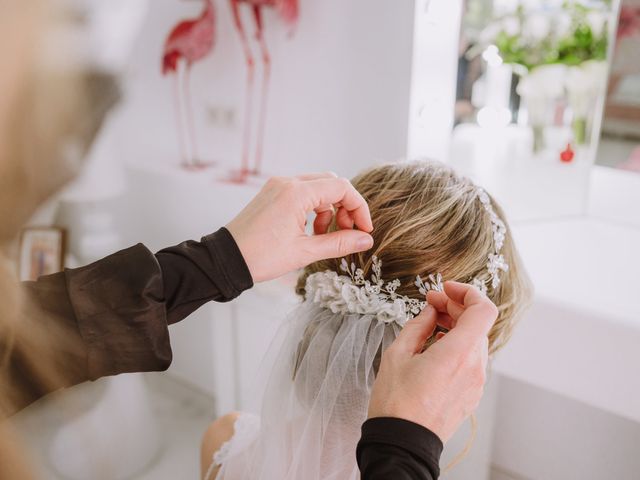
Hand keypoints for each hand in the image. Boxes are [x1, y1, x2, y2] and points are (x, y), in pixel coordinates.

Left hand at [226, 173, 373, 282]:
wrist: (226, 260)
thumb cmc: (261, 257)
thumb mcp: (305, 253)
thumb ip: (339, 243)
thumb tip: (366, 240)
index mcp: (296, 193)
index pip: (342, 188)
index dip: (358, 208)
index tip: (364, 229)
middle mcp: (287, 183)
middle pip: (331, 184)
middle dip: (344, 207)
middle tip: (347, 232)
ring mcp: (277, 186)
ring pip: (317, 188)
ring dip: (329, 209)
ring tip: (324, 235)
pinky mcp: (271, 194)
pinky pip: (301, 193)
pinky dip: (312, 208)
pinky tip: (309, 230)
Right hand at [367, 281, 496, 442]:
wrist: (402, 443)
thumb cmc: (396, 402)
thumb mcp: (398, 354)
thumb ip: (419, 325)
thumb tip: (432, 311)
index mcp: (459, 353)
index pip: (484, 310)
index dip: (467, 292)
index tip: (445, 289)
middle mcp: (475, 367)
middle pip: (478, 324)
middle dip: (456, 307)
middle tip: (431, 303)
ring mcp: (476, 383)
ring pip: (475, 342)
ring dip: (457, 326)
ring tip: (431, 326)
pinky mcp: (471, 394)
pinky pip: (471, 361)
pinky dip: (458, 346)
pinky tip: (436, 348)